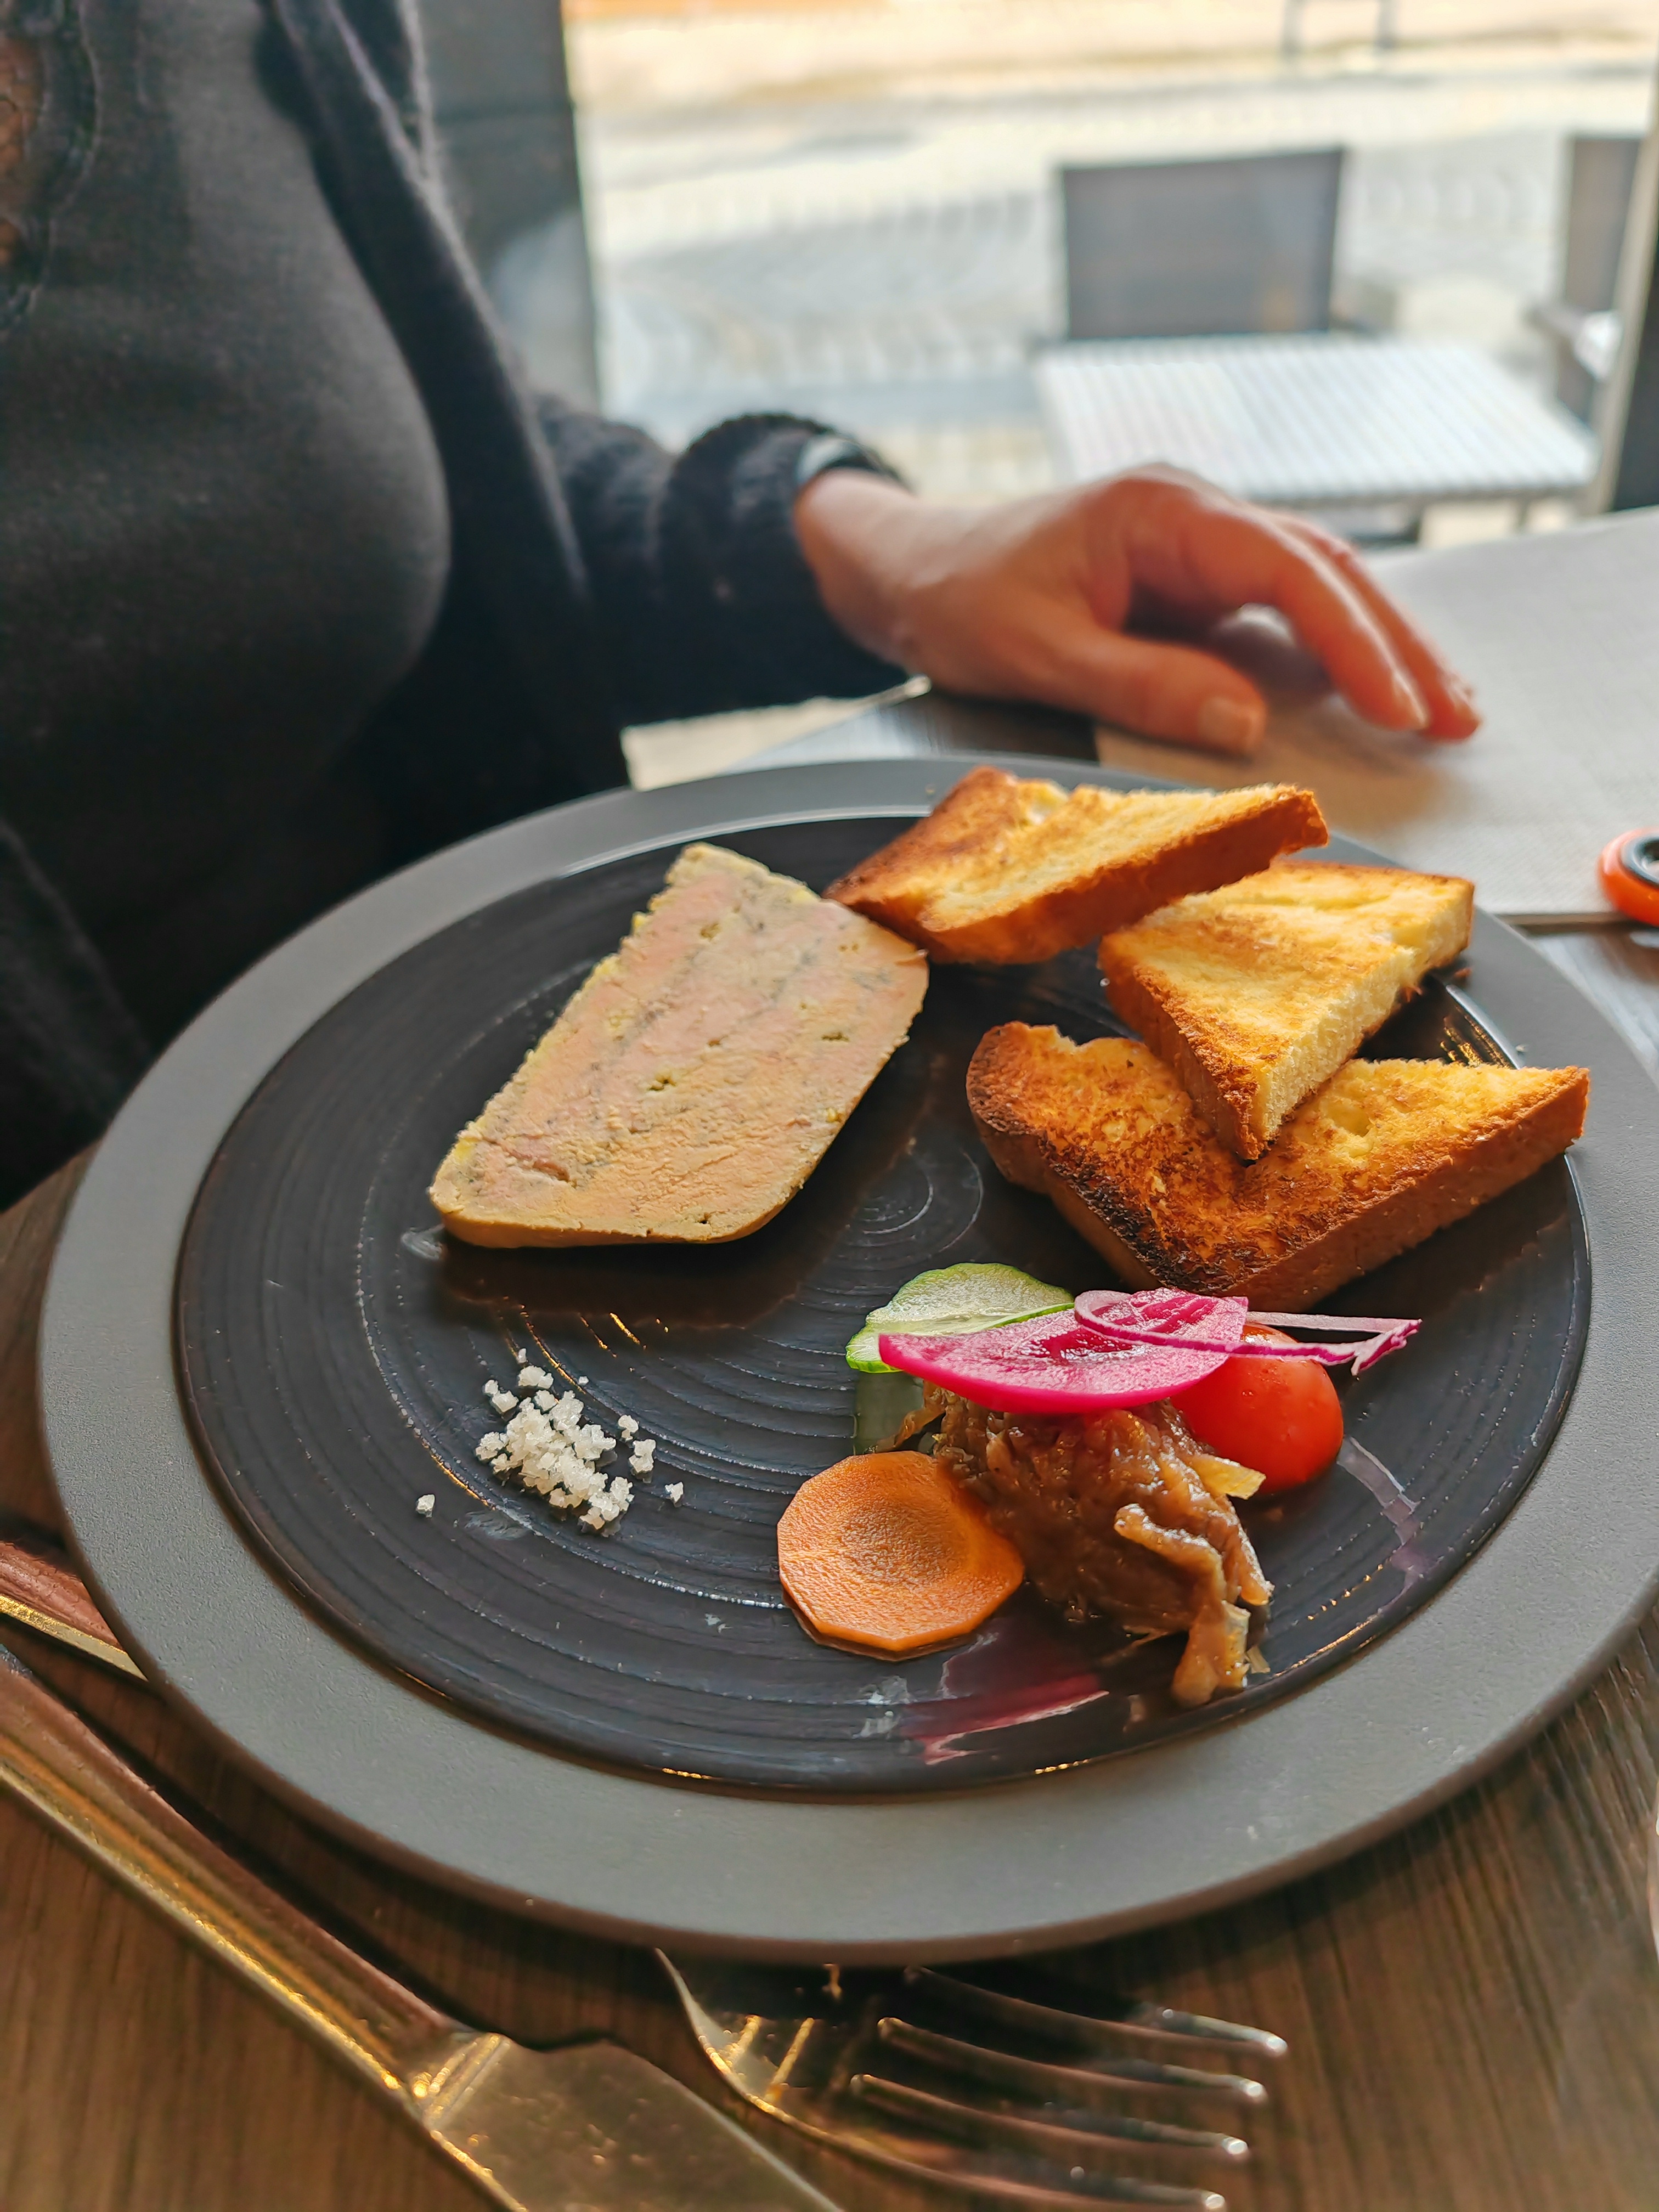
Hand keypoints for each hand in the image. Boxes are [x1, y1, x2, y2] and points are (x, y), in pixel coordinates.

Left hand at [794, 464, 1478, 754]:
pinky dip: (1334, 650)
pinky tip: (1375, 690)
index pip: (1288, 571)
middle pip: (1327, 570)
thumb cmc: (961, 599)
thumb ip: (1141, 684)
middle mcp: (1194, 514)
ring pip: (1316, 586)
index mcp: (1162, 512)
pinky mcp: (1191, 582)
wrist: (909, 569)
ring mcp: (1197, 545)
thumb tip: (1247, 722)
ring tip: (1445, 708)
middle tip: (1458, 717)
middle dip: (1398, 644)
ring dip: (1381, 645)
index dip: (1353, 641)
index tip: (1399, 706)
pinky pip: (1280, 611)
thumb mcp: (1037, 654)